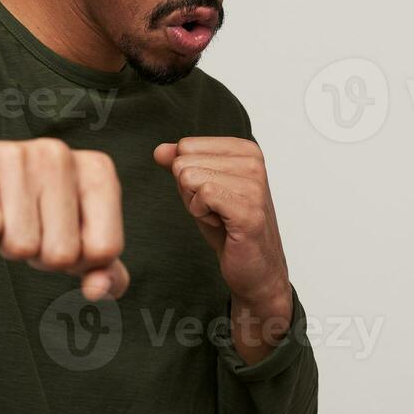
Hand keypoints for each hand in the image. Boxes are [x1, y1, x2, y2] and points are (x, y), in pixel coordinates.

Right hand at [0, 139, 129, 299]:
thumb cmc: (36, 209)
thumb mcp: (80, 236)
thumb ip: (104, 270)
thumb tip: (98, 291)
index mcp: (97, 170)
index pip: (104, 250)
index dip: (80, 262)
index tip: (65, 238)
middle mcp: (59, 155)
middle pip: (62, 254)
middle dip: (42, 257)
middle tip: (31, 229)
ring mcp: (15, 155)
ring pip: (21, 247)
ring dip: (11, 247)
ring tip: (7, 219)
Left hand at [152, 136, 290, 310]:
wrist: (253, 267)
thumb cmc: (228, 228)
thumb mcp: (199, 189)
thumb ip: (181, 165)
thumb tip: (159, 151)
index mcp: (244, 149)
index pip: (186, 146)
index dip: (187, 176)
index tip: (211, 196)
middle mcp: (253, 162)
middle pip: (184, 162)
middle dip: (189, 192)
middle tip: (215, 210)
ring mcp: (254, 184)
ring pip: (189, 178)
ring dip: (196, 206)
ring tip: (221, 218)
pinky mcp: (248, 208)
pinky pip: (202, 195)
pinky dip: (202, 215)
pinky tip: (223, 225)